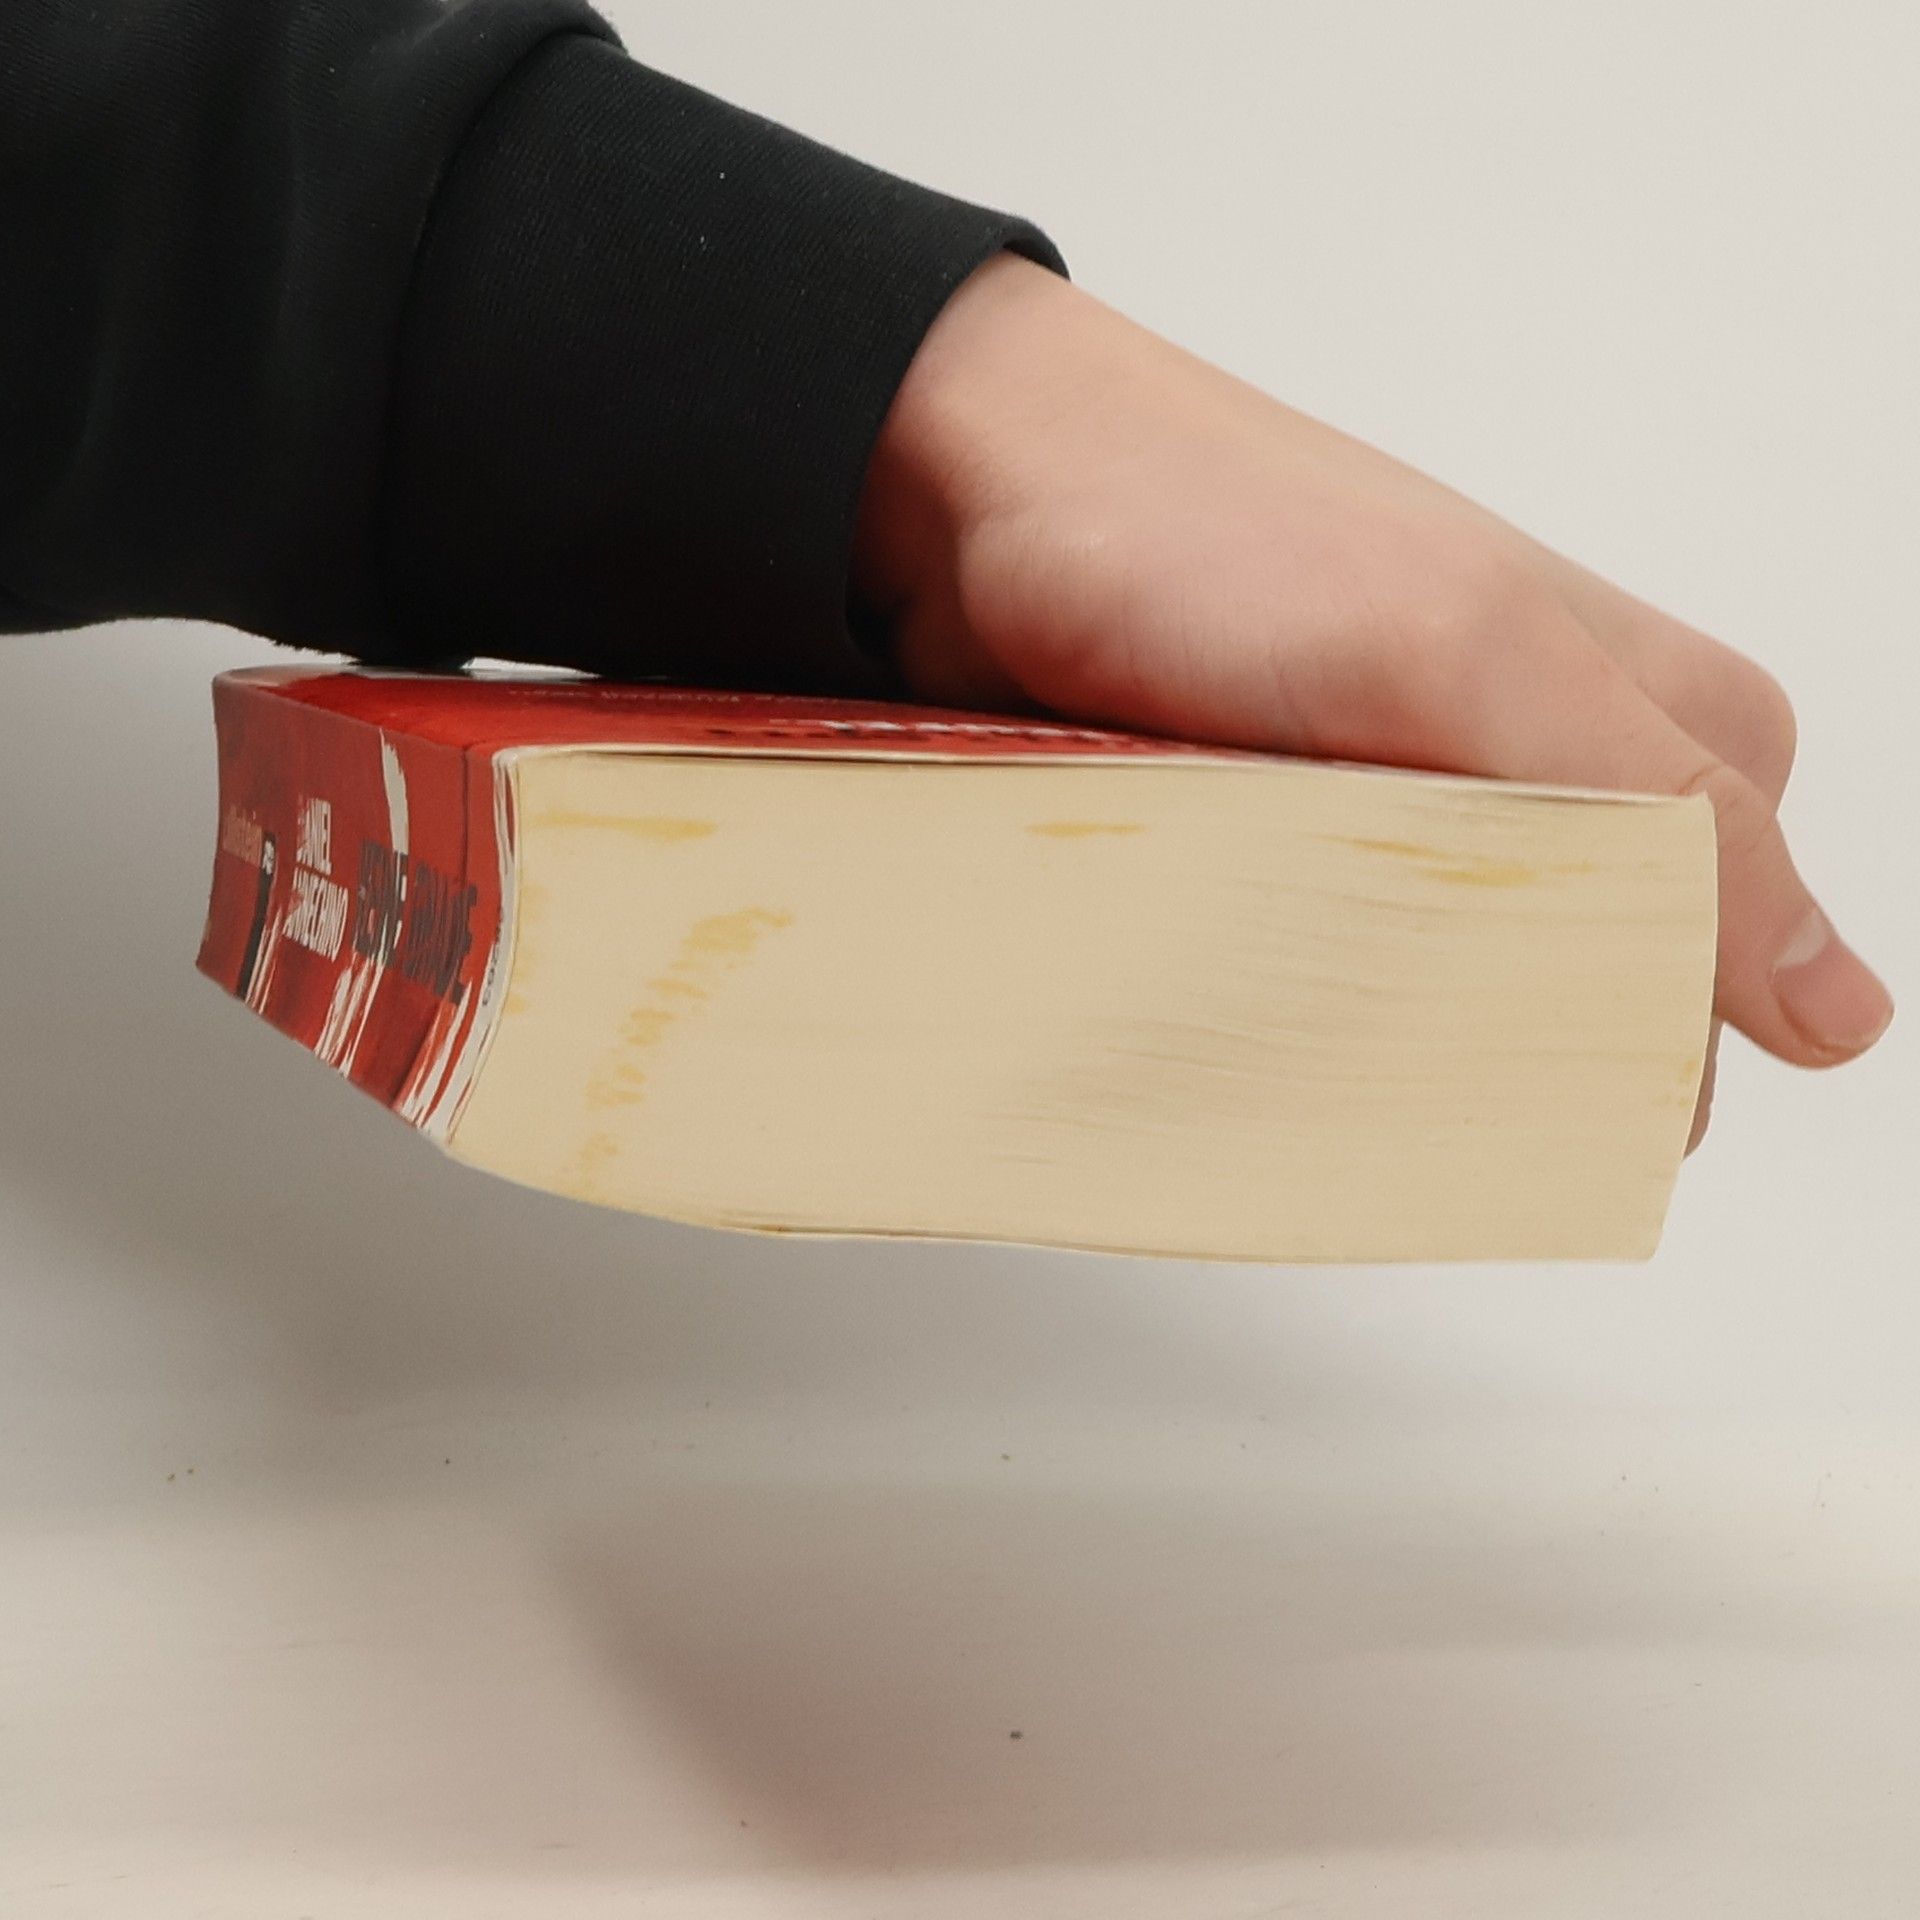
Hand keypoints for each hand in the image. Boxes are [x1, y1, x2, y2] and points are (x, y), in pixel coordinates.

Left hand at [851, 253, 1893, 1145]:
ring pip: (1441, 965)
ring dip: (1389, 1017)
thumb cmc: (1216, 534)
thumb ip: (1662, 816)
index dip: (1666, 1013)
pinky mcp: (1265, 822)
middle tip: (1422, 1062)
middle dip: (1517, 1023)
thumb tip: (1838, 1011)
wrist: (974, 489)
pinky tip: (1247, 1011)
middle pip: (1578, 951)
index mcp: (1620, 696)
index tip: (1575, 1097)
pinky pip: (1317, 948)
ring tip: (1318, 1039)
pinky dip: (1287, 990)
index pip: (1725, 907)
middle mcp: (1512, 744)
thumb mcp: (1475, 659)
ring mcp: (1379, 787)